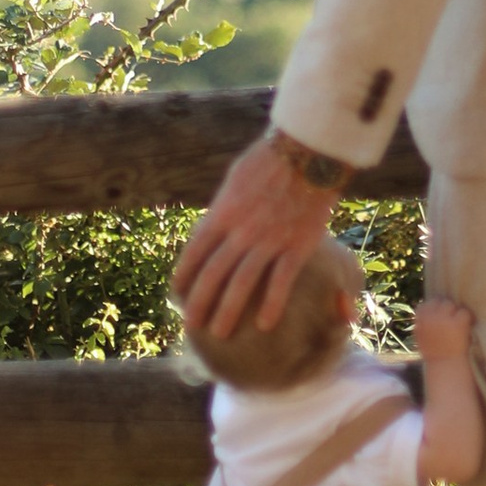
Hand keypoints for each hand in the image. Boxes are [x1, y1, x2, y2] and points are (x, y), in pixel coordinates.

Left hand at [171, 136, 334, 340]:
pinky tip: (265, 325)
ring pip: (242, 283)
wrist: (308, 152)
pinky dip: (271, 305)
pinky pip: (281, 281)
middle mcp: (240, 230)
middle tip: (191, 325)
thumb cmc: (270, 160)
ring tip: (220, 333)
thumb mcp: (235, 178)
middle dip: (199, 302)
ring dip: (228, 311)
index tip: (176, 293)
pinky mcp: (296, 245)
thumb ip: (224, 206)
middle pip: (213, 274)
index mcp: (222, 212)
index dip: (184, 274)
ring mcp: (268, 240)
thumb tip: (213, 225)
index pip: (195, 251)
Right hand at [412, 298, 474, 362]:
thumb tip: (422, 305)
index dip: (434, 309)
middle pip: (440, 302)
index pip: (426, 305)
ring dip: (456, 312)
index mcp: (420, 321)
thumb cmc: (435, 354)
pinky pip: (464, 313)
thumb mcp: (421, 337)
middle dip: (446, 309)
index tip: (439, 318)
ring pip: (451, 305)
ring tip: (459, 325)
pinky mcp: (457, 323)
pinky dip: (467, 319)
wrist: (446, 367)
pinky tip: (466, 328)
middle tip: (451, 321)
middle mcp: (430, 318)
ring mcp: (444, 319)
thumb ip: (421, 322)